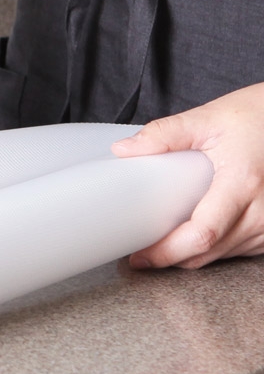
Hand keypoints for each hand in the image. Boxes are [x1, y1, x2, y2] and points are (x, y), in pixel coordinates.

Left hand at [111, 83, 263, 268]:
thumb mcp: (207, 118)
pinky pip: (243, 248)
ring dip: (195, 255)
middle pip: (212, 250)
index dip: (168, 251)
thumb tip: (124, 149)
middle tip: (142, 256)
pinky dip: (217, 248)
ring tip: (165, 244)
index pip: (202, 233)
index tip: (141, 257)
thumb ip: (164, 134)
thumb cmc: (256, 116)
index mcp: (243, 182)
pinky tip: (196, 238)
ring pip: (226, 253)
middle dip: (173, 258)